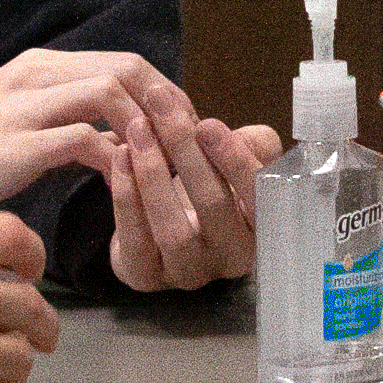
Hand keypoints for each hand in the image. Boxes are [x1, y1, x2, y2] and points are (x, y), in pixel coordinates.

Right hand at [0, 47, 205, 220]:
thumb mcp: (27, 129)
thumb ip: (76, 126)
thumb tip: (129, 139)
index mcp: (40, 66)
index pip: (125, 62)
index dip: (165, 94)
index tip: (185, 131)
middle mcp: (35, 76)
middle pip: (127, 70)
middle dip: (168, 107)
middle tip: (188, 148)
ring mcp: (24, 107)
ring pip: (111, 94)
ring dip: (148, 130)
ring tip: (165, 166)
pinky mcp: (16, 145)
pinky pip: (84, 140)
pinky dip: (116, 160)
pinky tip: (126, 184)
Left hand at [98, 108, 280, 292]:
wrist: (164, 218)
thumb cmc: (210, 182)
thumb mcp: (240, 157)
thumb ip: (255, 143)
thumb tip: (244, 138)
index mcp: (261, 227)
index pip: (259, 197)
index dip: (235, 161)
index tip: (208, 123)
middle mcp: (230, 257)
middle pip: (213, 206)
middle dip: (186, 151)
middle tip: (161, 105)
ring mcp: (189, 273)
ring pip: (174, 231)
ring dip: (152, 173)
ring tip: (138, 128)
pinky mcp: (147, 277)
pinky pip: (136, 240)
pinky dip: (126, 196)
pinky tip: (121, 155)